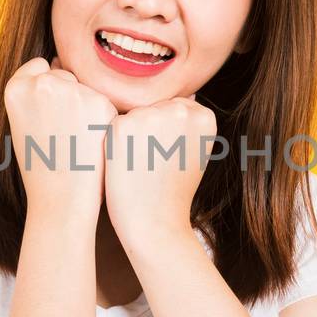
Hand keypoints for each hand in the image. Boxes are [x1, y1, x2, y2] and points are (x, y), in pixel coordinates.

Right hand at [3, 55, 115, 223]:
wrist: (62, 199)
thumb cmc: (41, 165)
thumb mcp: (23, 122)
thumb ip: (35, 92)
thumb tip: (58, 60)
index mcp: (16, 88)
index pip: (39, 66)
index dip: (46, 91)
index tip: (46, 117)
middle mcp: (43, 83)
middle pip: (64, 74)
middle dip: (68, 96)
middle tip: (61, 134)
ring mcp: (73, 91)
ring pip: (86, 87)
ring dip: (87, 106)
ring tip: (76, 141)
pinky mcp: (100, 104)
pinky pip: (104, 102)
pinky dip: (103, 119)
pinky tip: (92, 142)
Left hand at [104, 92, 214, 247]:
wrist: (155, 224)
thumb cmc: (171, 191)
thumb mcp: (194, 150)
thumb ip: (189, 121)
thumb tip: (186, 92)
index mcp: (203, 115)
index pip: (173, 108)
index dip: (165, 136)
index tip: (169, 160)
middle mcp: (180, 109)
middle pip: (152, 107)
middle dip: (148, 132)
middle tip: (154, 165)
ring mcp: (151, 115)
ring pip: (132, 115)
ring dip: (130, 137)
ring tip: (140, 166)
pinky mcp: (122, 125)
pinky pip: (112, 126)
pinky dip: (113, 145)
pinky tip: (124, 166)